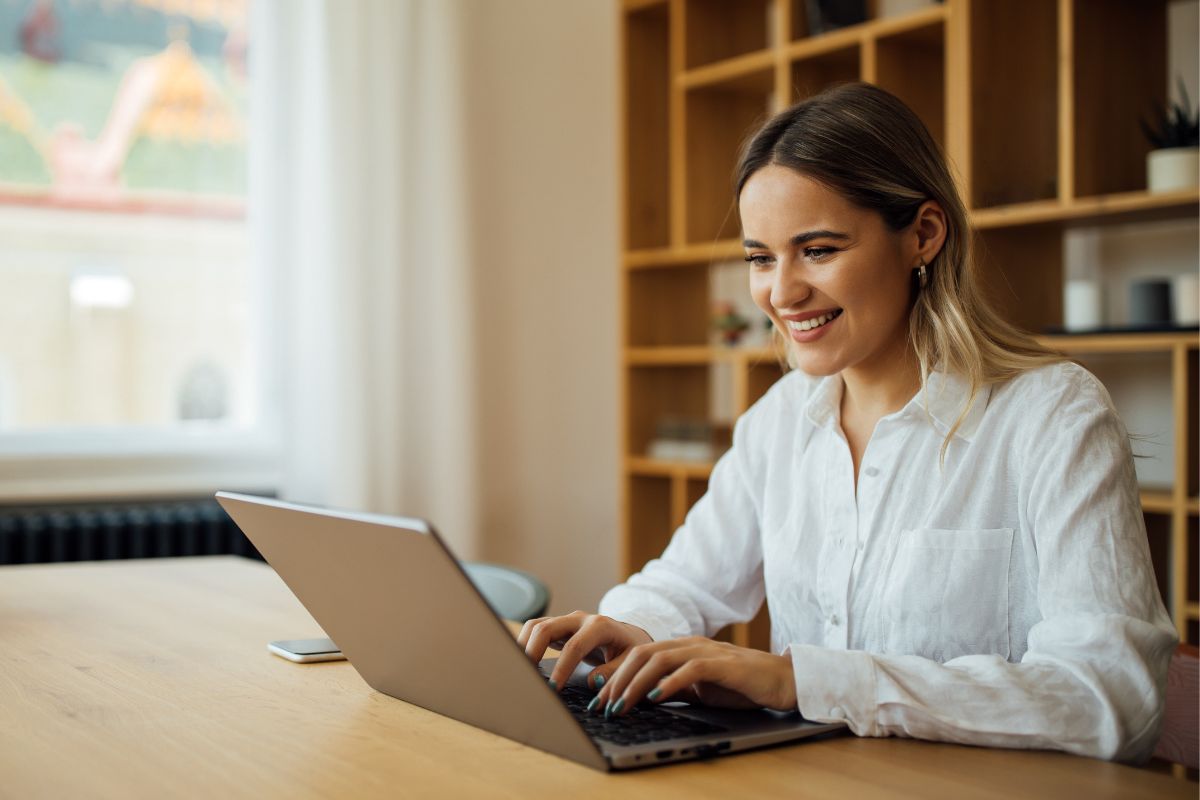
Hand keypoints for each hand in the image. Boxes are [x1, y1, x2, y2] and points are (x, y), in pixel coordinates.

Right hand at [517, 611, 652, 691]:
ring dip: (524, 646)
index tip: (552, 689)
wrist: (629, 636)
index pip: (575, 646)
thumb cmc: (630, 650)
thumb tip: (594, 682)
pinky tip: (523, 664)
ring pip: (536, 626)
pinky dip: (525, 644)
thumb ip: (615, 672)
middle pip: (546, 628)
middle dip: (532, 652)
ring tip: (519, 671)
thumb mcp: (631, 662)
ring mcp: (566, 621)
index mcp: (600, 626)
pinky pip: (535, 631)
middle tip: (526, 678)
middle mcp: (579, 619)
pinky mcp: (557, 628)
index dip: (562, 668)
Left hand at [591, 636, 796, 716]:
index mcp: (681, 649)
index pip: (638, 656)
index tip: (596, 698)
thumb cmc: (740, 686)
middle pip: (641, 655)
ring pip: (659, 660)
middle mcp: (690, 645)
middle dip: (617, 680)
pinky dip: (670, 682)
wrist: (782, 680)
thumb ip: (672, 689)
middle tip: (601, 705)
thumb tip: (639, 700)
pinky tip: (655, 696)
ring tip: (620, 704)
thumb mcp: (699, 690)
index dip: (614, 675)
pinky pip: (691, 669)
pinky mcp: (724, 664)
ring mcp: (707, 651)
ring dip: (635, 683)